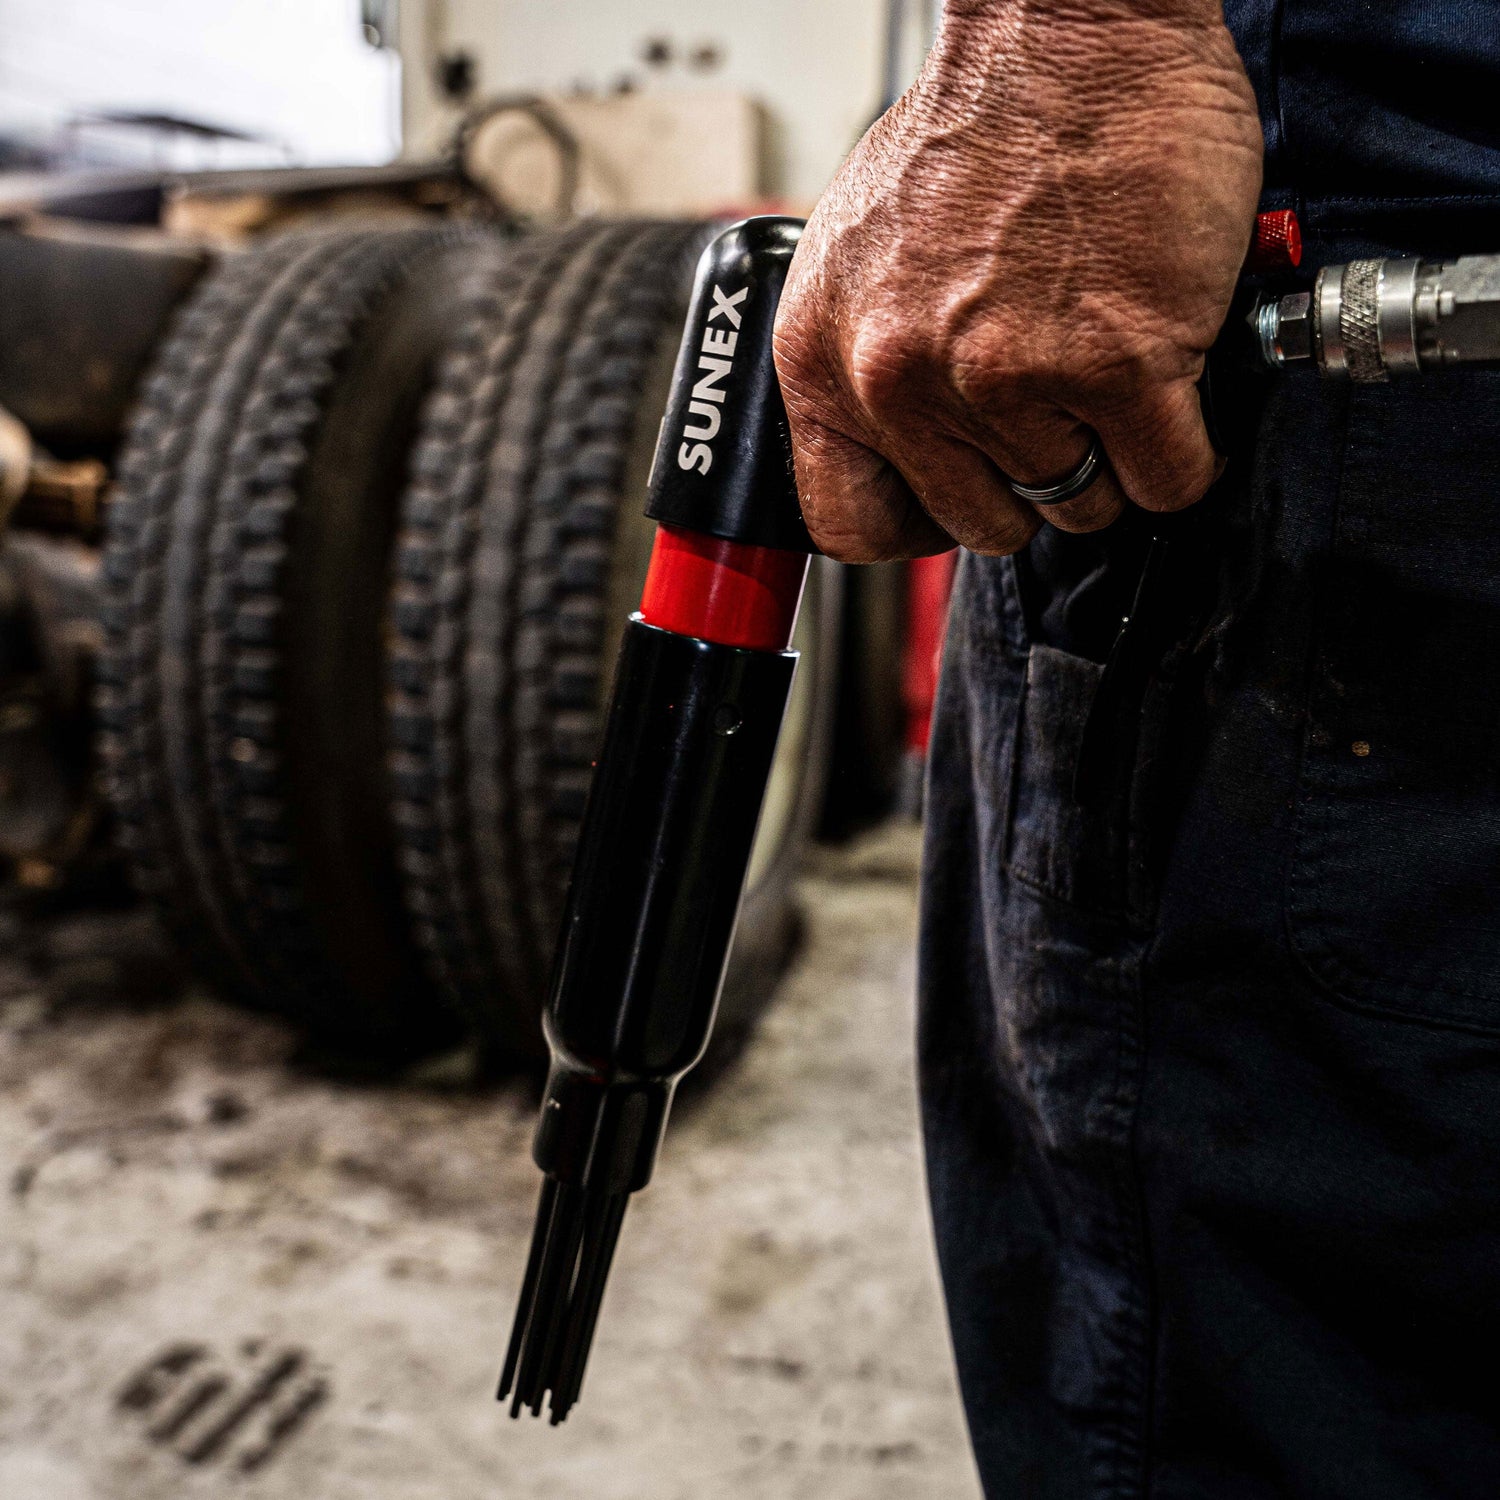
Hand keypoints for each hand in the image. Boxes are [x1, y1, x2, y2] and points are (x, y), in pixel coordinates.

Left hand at [773, 0, 1262, 559]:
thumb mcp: (859, 263)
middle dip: (1034, 482)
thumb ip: (871, 367)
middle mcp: (901, 382)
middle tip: (1059, 414)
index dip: (918, 527)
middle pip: (986, 524)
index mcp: (826, 361)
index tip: (957, 503)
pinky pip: (1165, 481)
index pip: (849, 526)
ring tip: (1112, 373)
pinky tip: (1170, 390)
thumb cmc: (973, 131)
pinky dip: (1182, 453)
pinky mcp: (1120, 362)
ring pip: (1080, 506)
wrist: (1067, 28)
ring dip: (1111, 457)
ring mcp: (1009, 378)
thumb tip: (906, 454)